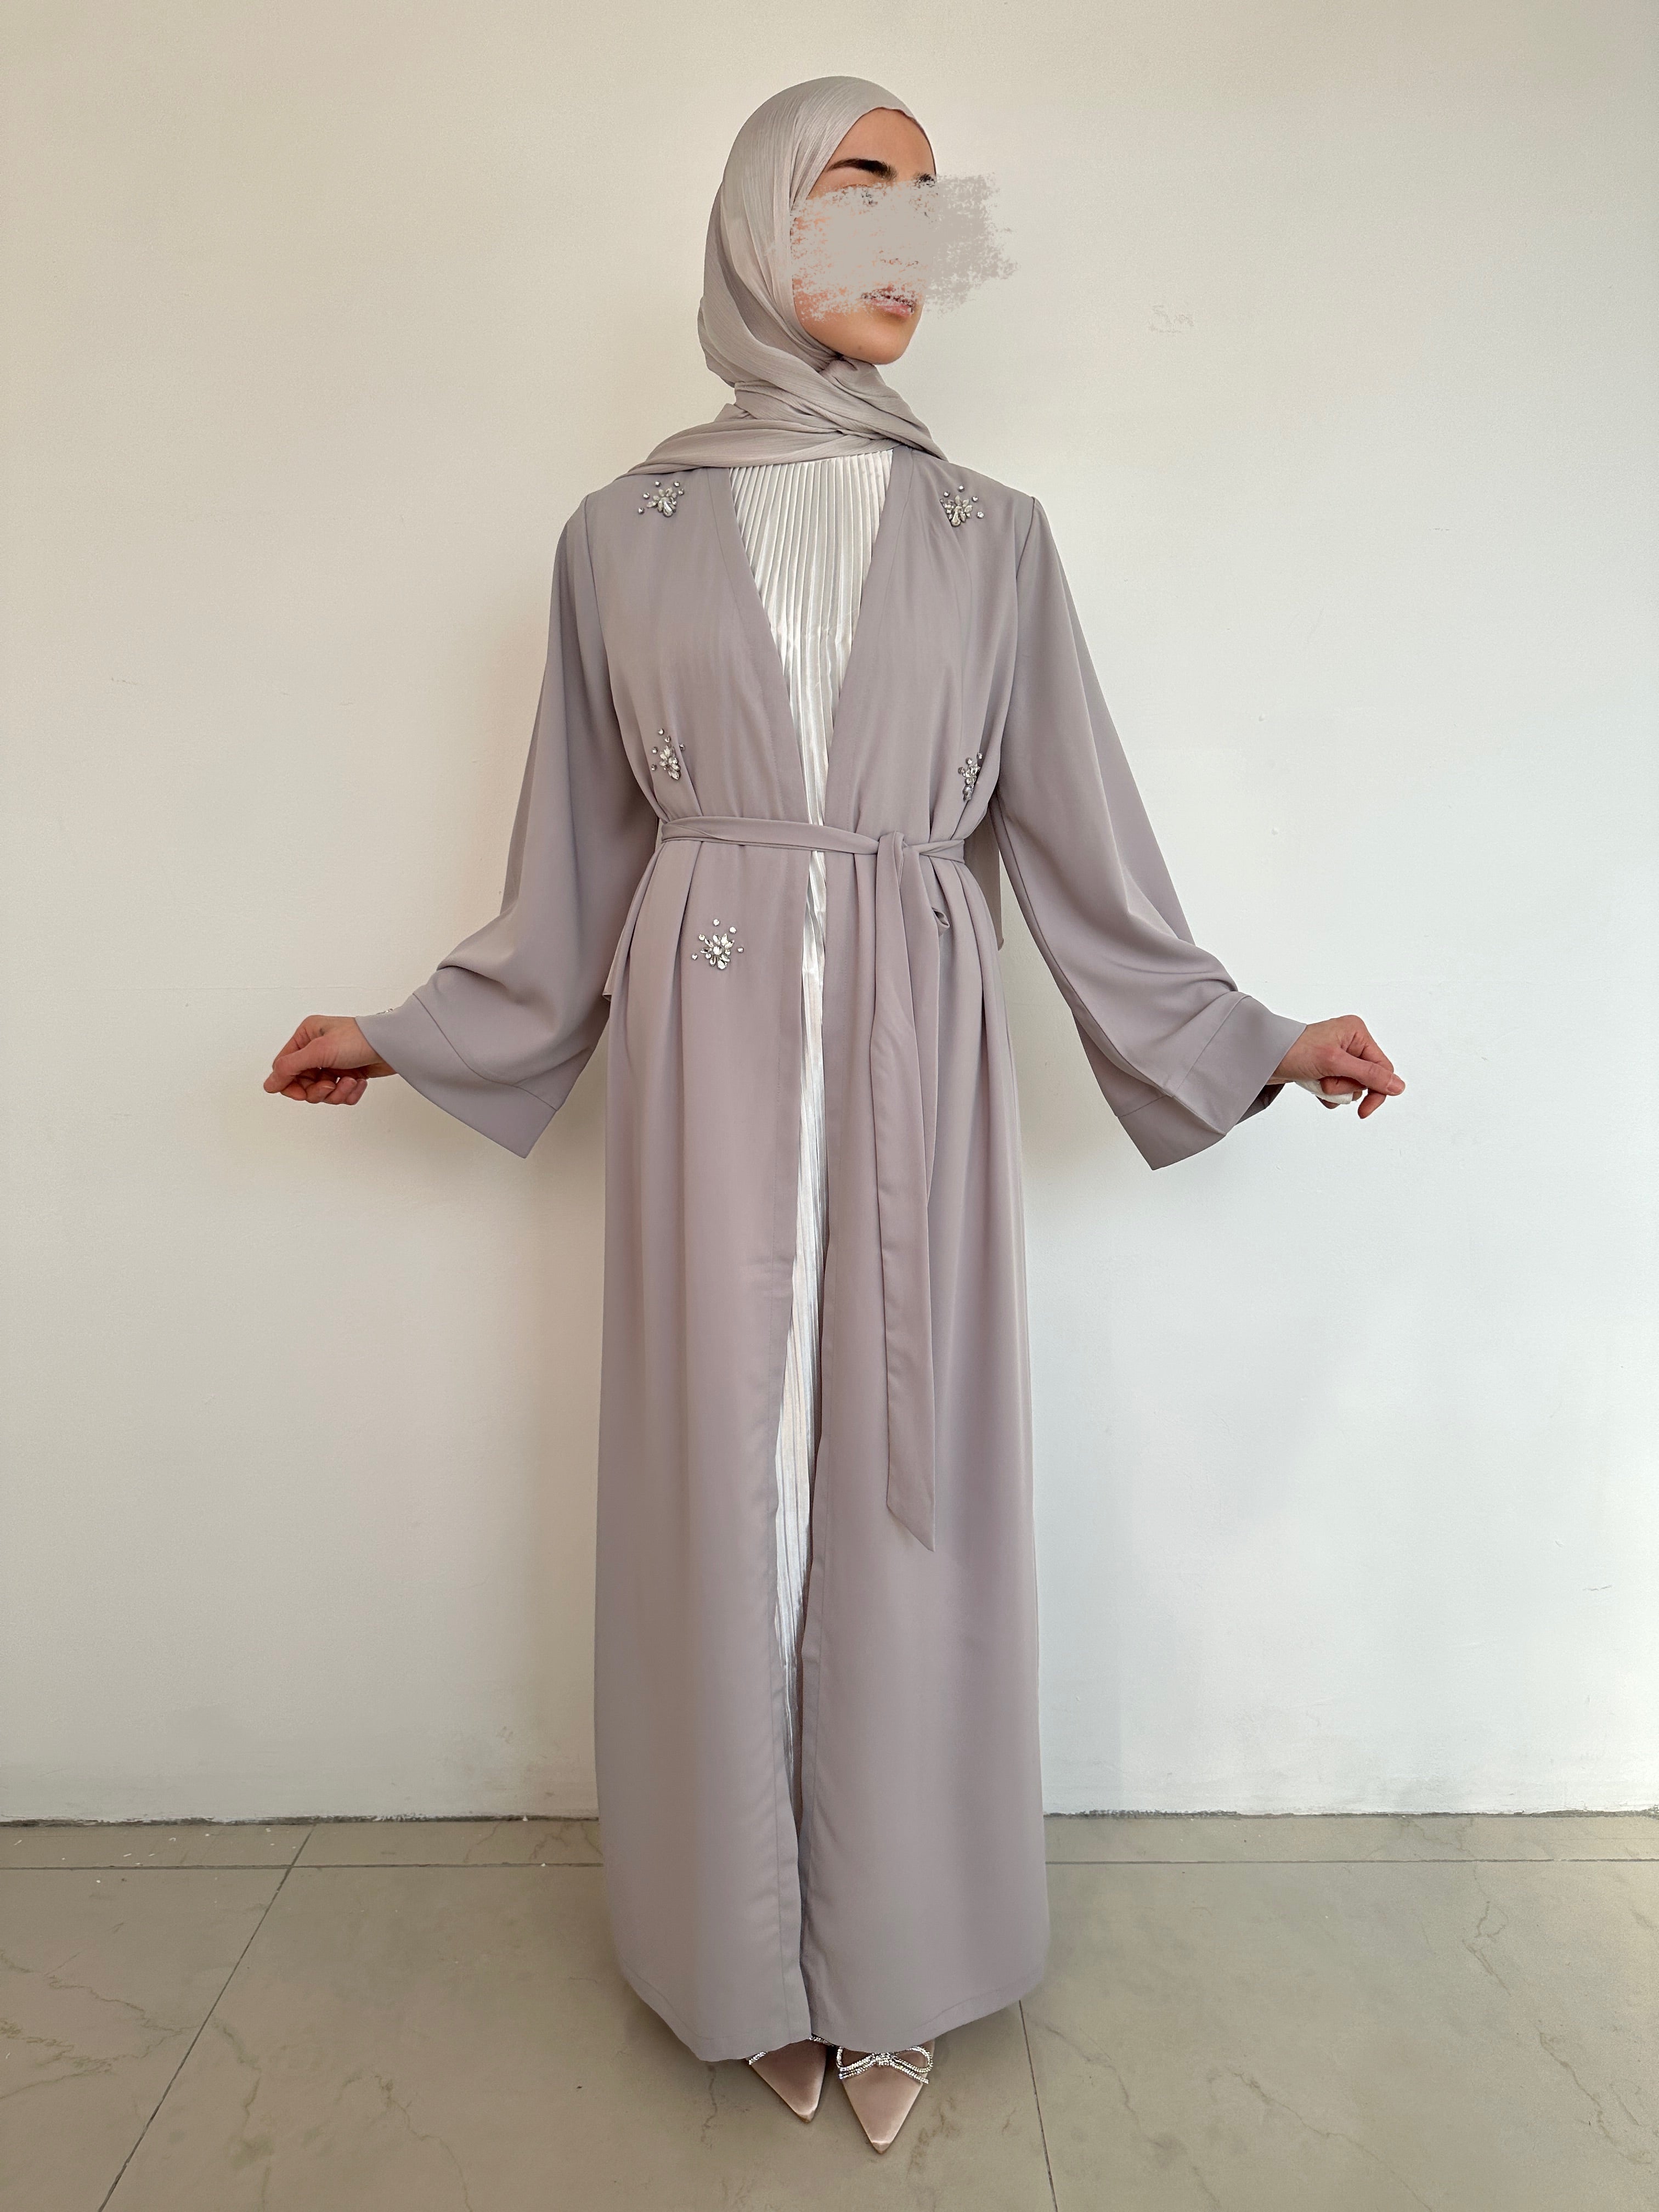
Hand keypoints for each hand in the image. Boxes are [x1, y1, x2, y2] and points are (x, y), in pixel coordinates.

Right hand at [264, 1015, 393, 1107]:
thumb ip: (290, 1067)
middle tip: (331, 1085)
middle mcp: (317, 1049)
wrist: (394, 1045)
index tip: (301, 1094)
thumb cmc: (359, 1039)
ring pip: (322, 1092)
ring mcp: (334, 1062)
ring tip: (351, 1080)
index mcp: (306, 1036)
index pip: (284, 1067)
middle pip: (303, 1083)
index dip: (290, 1084)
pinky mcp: (349, 1074)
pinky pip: (340, 1094)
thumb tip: (269, 1084)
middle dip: (318, 1090)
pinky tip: (359, 1081)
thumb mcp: (319, 1051)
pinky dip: (350, 1092)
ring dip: (337, 1092)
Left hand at [1271, 1016, 1403, 1119]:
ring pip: (1352, 1086)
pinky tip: (1313, 1086)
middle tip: (1326, 1081)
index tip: (1364, 1112)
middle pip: (1367, 1079)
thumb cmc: (1293, 1051)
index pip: (1382, 1068)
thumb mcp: (1335, 1063)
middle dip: (1346, 1087)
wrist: (1261, 1057)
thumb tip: (1398, 1086)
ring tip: (1316, 1080)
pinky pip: (1338, 1088)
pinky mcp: (1327, 1067)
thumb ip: (1368, 1075)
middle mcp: (1351, 1041)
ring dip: (1334, 1090)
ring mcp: (1338, 1055)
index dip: (1376, 1091)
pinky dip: (1327, 1092)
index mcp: (1357, 1033)